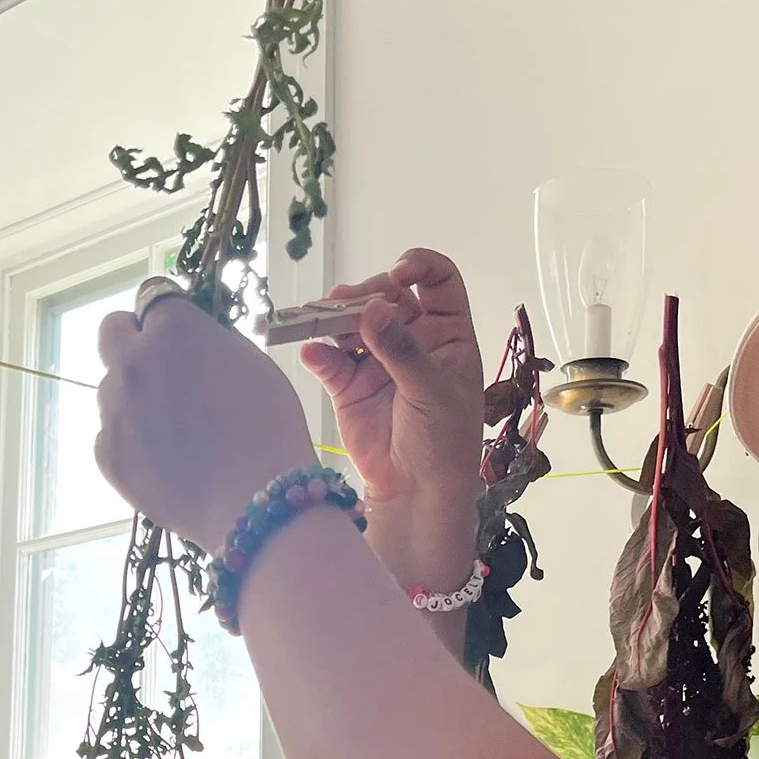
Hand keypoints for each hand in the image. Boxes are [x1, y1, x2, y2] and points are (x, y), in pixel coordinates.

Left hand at [94, 292, 317, 551]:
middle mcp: (134, 361)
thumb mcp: (251, 363)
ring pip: (113, 389)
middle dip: (132, 341)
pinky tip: (168, 461)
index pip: (152, 297)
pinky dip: (132, 442)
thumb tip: (188, 343)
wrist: (255, 501)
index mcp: (173, 329)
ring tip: (176, 432)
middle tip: (161, 369)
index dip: (166, 316)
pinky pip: (111, 435)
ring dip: (135, 398)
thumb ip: (208, 341)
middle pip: (111, 331)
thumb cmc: (269, 429)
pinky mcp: (107, 453)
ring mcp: (115, 409)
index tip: (177, 333)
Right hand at [300, 250, 484, 587]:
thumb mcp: (431, 392)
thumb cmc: (443, 441)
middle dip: (366, 294)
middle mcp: (411, 339)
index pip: (437, 281)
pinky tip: (313, 353)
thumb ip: (401, 349)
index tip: (398, 273)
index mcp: (445, 334)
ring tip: (320, 319)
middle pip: (385, 295)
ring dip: (335, 317)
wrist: (416, 492)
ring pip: (352, 322)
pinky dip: (318, 354)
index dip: (418, 266)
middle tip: (349, 306)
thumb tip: (372, 308)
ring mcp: (377, 360)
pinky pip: (329, 360)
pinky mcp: (348, 384)